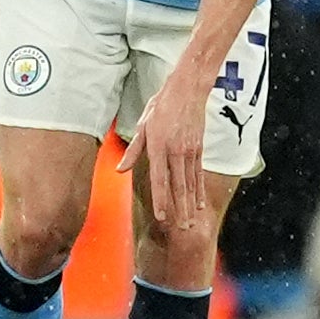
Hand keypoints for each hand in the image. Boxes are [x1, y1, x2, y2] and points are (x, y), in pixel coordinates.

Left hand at [118, 59, 214, 232]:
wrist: (188, 89)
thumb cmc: (162, 106)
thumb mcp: (142, 125)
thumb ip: (133, 150)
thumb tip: (120, 170)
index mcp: (159, 147)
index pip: (160, 179)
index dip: (161, 200)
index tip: (162, 217)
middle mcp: (176, 152)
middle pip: (178, 186)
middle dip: (179, 209)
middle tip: (180, 228)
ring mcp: (190, 151)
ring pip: (190, 183)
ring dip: (190, 205)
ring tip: (190, 222)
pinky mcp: (199, 149)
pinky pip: (198, 174)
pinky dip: (199, 190)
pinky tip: (199, 203)